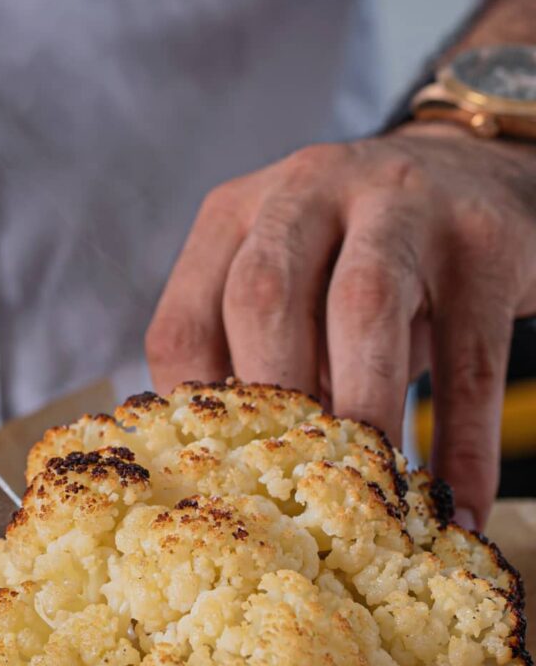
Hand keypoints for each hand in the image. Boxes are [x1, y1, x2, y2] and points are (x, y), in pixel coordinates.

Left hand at [146, 123, 535, 526]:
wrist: (469, 168)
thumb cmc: (350, 256)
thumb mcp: (285, 276)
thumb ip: (248, 348)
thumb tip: (230, 466)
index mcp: (234, 217)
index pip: (183, 321)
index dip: (194, 412)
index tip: (219, 474)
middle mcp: (303, 193)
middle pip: (261, 298)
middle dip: (271, 398)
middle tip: (287, 481)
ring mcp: (396, 204)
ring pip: (362, 307)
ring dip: (361, 407)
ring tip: (369, 488)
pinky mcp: (482, 238)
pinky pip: (469, 350)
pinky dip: (462, 435)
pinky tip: (457, 497)